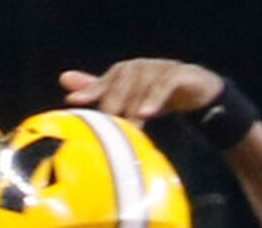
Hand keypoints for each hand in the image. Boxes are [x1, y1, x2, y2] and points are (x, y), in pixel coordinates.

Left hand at [59, 57, 223, 121]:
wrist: (196, 91)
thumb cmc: (155, 95)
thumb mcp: (127, 99)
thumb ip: (99, 90)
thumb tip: (65, 86)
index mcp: (124, 74)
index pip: (104, 82)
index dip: (89, 91)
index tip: (74, 102)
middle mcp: (139, 68)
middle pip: (121, 80)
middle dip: (113, 102)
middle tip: (107, 125)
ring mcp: (159, 68)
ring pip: (142, 83)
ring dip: (133, 105)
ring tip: (129, 125)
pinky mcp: (179, 74)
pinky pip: (165, 83)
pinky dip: (155, 98)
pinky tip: (147, 113)